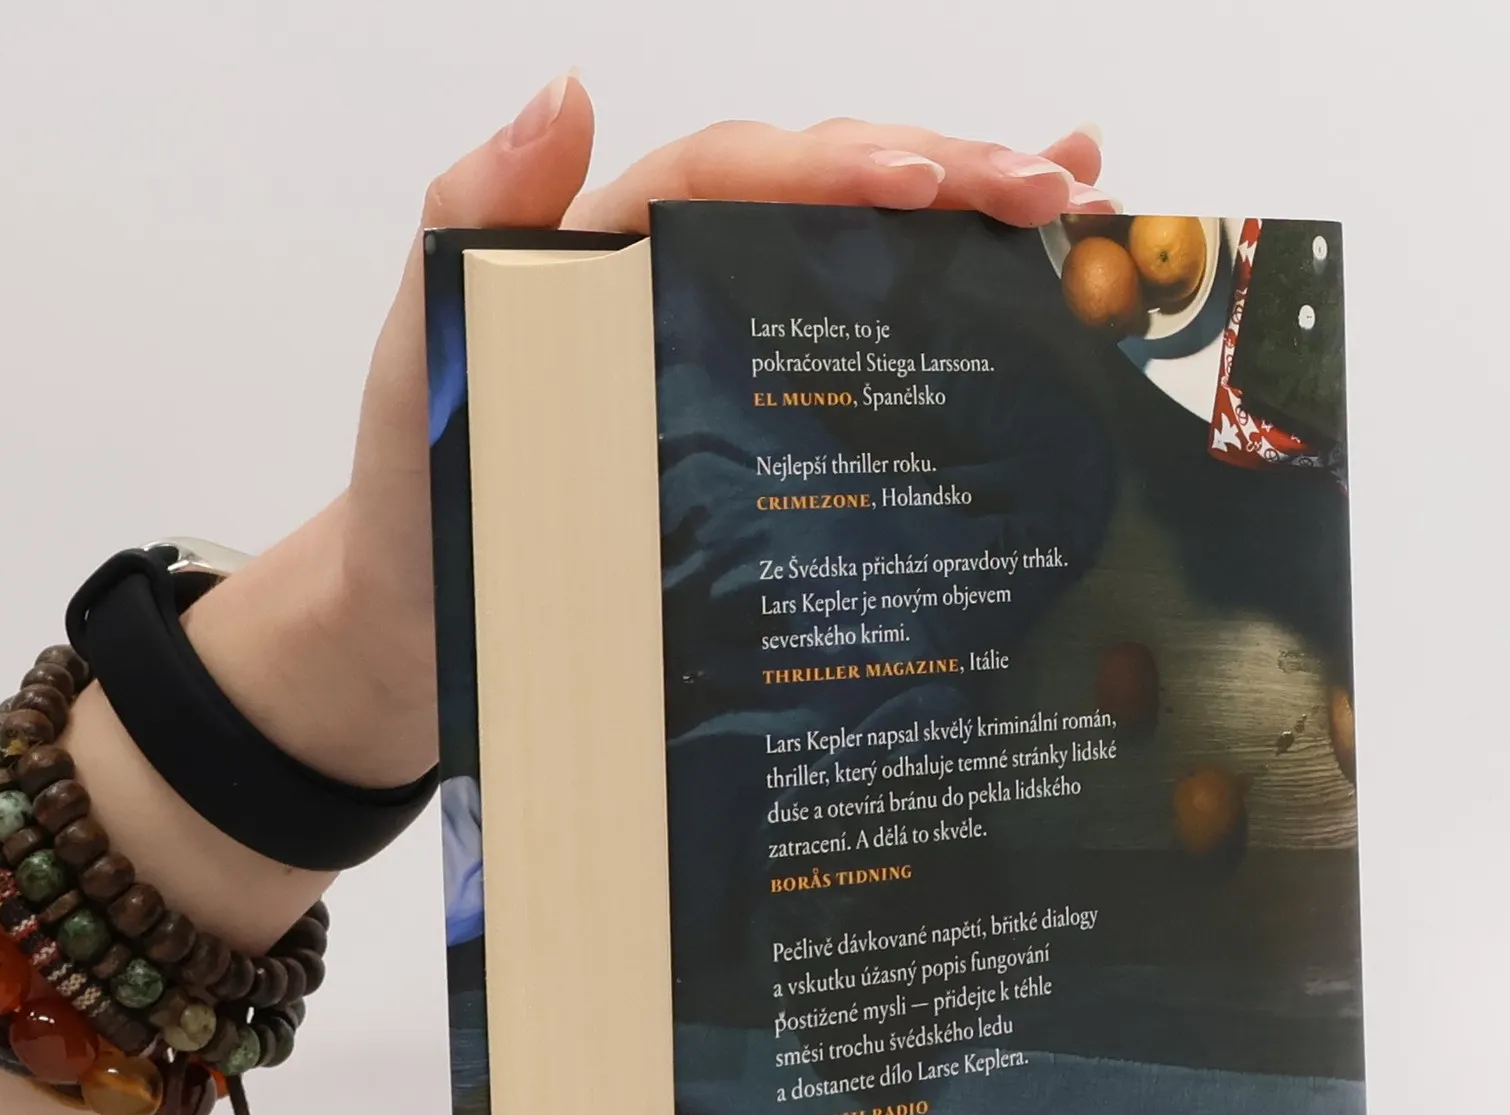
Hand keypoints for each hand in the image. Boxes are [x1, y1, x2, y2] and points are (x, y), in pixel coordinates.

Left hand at [188, 80, 1108, 790]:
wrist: (424, 624)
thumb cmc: (420, 496)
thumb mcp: (425, 364)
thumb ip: (471, 235)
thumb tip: (561, 95)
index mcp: (612, 248)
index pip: (737, 175)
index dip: (838, 168)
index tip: (934, 187)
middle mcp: (685, 283)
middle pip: (826, 196)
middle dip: (950, 178)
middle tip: (1061, 193)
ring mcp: (731, 355)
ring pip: (863, 263)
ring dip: (977, 228)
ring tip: (1089, 207)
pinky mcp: (762, 436)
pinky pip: (858, 359)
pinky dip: (948, 316)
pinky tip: (1036, 291)